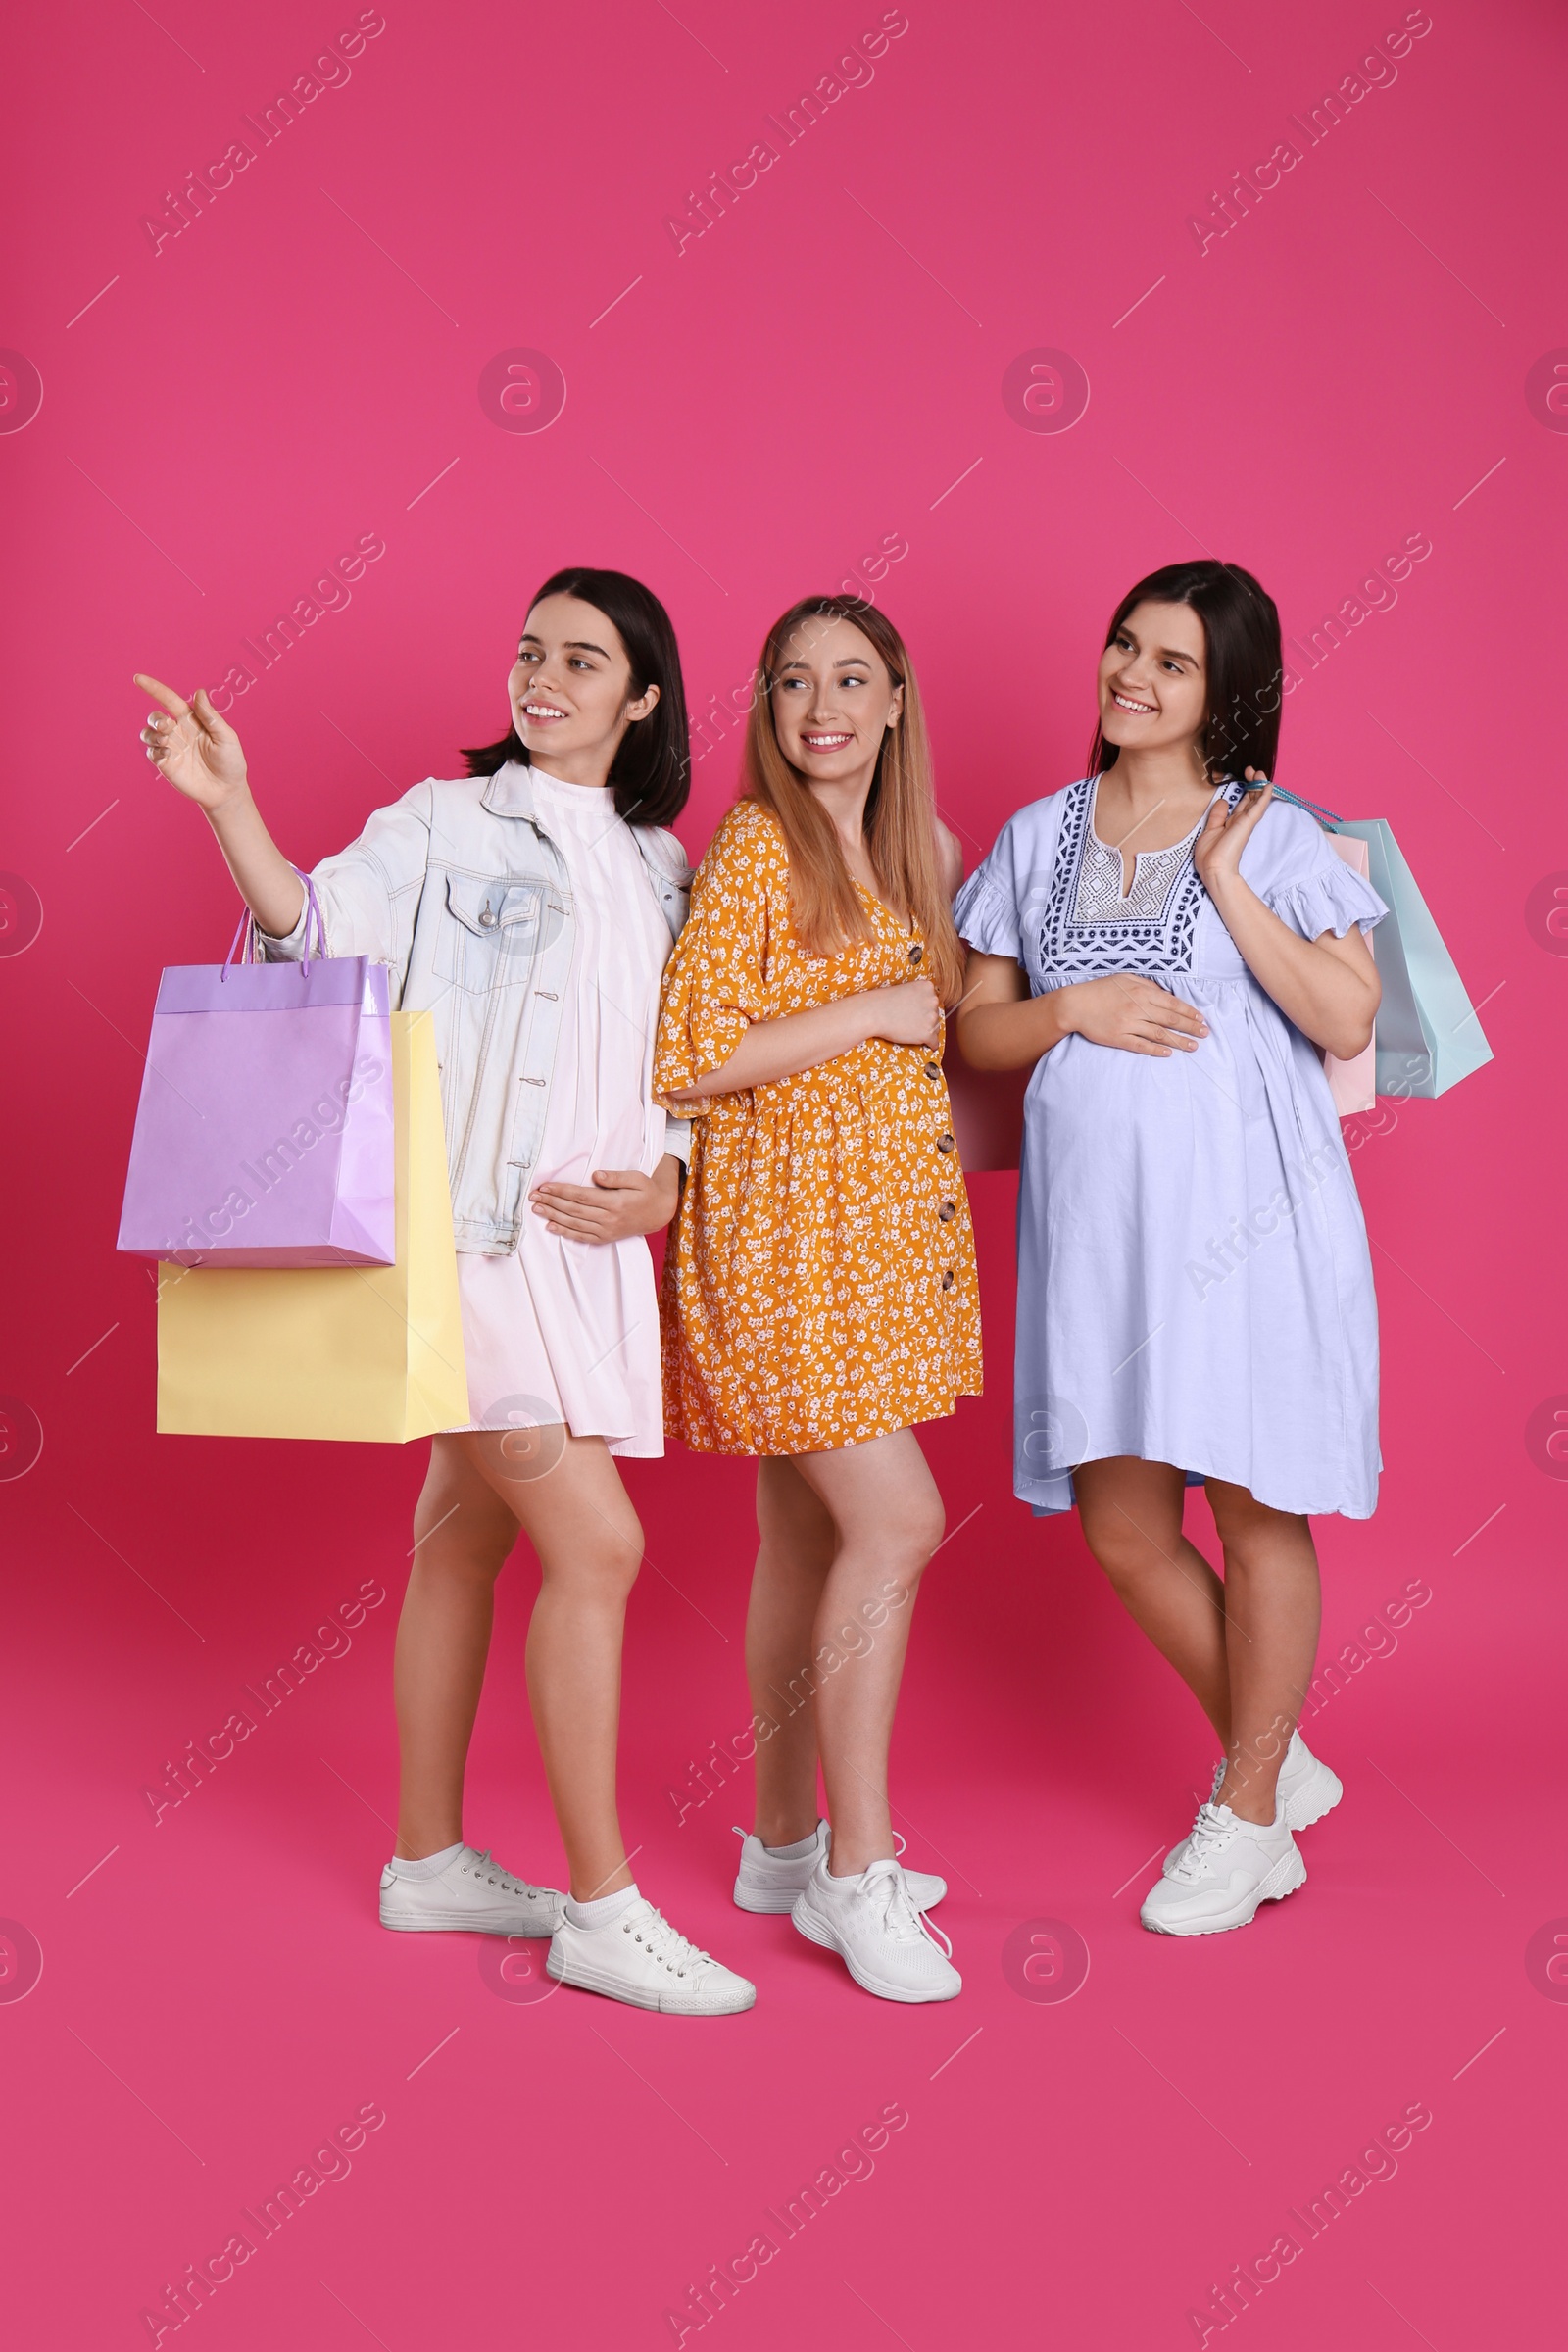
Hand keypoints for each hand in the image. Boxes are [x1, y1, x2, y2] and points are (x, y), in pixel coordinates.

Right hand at [136, 674, 248, 809]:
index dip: (154, 688)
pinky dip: (155, 751)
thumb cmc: (231, 761)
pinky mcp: (166, 765)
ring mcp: (171, 749)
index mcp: (191, 720)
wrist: (227, 791)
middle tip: (167, 727)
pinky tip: (167, 756)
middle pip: (155, 718)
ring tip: (166, 741)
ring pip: (147, 734)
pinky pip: (151, 753)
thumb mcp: (226, 737)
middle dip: (156, 719)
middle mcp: (178, 732)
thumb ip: (211, 716)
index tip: (138, 678)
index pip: (169, 700)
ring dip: (152, 734)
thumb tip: (199, 692)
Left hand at [530, 1158, 680, 1241]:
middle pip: (574, 1210)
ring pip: (574, 1224)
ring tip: (537, 1209)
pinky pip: (582, 1236)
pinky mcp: (605, 1238)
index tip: (545, 1186)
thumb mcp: (636, 1178)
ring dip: (554, 1216)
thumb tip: (595, 1175)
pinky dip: (565, 1232)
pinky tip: (551, 1226)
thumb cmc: (646, 1191)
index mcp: (615, 1202)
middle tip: (534, 1196)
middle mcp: (609, 1219)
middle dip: (552, 1202)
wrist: (659, 1213)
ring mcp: (606, 1230)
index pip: (581, 1196)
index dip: (561, 1191)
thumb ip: (615, 1177)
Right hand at [863, 977, 941, 1047]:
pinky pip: (934, 1042)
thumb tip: (925, 1008)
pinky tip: (928, 1045)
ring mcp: (931, 1017)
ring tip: (912, 1031)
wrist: (874, 1013)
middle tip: (911, 1022)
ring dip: (926, 1030)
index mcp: (928, 987)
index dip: (924, 1008)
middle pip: (935, 1014)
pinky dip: (931, 1044)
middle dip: (926, 1019)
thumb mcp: (906, 989)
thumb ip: (919, 995)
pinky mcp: (927, 1033)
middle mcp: (933, 1000)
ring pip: (935, 1028)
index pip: (933, 1000)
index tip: (916, 1012)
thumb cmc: (884, 1001)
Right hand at [1060, 975, 1208, 1056]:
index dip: (1188, 1011)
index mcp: (1141, 991)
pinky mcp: (1118, 1038)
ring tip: (1193, 1046)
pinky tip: (1168, 1053)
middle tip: (1205, 1033)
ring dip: (1178, 1040)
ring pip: (1159, 1034)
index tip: (1201, 1018)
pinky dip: (1155, 1050)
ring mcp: (1128, 1024)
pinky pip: (1140, 1045)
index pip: (1172, 1003)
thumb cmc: (1100, 989)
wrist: (1075, 1005)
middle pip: (1170, 1019)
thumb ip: (1146, 984)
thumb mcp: (1125, 978)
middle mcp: (1137, 1008)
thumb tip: (1164, 992)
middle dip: (1190, 1027)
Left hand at [1192, 769, 1271, 896]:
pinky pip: (1259, 807)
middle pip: (1252, 799)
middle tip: (1252, 770)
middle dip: (1253, 783)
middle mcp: (1241, 822)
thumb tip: (1223, 801)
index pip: (1243, 803)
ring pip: (1256, 800)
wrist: (1213, 869)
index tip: (1244, 776)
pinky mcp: (1247, 824)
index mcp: (1232, 823)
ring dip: (1259, 785)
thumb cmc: (1210, 855)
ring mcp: (1245, 822)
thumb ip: (1217, 816)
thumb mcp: (1210, 830)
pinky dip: (1264, 795)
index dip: (1245, 790)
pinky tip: (1269, 785)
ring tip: (1260, 771)